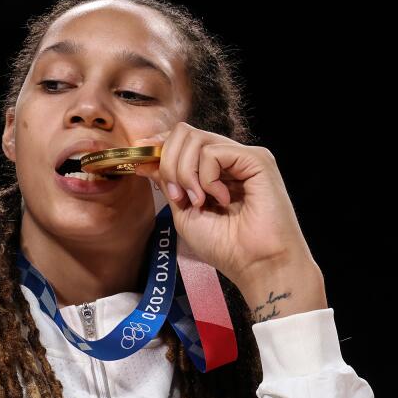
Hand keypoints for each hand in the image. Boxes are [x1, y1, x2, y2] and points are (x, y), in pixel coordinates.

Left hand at [133, 124, 325, 318]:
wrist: (255, 263)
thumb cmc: (225, 246)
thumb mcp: (184, 213)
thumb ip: (169, 184)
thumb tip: (146, 161)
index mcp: (213, 171)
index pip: (181, 141)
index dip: (159, 149)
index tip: (141, 164)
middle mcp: (228, 159)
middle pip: (184, 133)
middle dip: (169, 163)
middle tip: (177, 195)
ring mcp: (242, 157)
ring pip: (195, 139)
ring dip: (185, 173)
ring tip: (198, 201)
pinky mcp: (256, 159)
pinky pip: (213, 152)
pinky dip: (206, 177)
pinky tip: (220, 198)